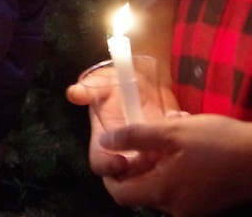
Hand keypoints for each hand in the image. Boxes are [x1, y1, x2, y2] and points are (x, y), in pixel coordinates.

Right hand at [66, 79, 180, 178]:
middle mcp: (124, 150)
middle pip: (127, 175)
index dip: (108, 168)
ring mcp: (146, 150)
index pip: (100, 163)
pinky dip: (179, 139)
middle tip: (152, 156)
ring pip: (153, 168)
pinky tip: (178, 117)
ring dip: (162, 157)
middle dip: (140, 171)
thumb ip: (89, 89)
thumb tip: (73, 93)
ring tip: (168, 135)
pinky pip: (173, 153)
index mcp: (105, 141)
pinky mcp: (165, 145)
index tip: (120, 162)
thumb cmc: (116, 82)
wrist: (142, 77)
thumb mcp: (101, 82)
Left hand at [97, 114, 251, 216]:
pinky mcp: (203, 204)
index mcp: (163, 193)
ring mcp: (190, 209)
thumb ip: (134, 137)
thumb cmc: (216, 141)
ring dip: (155, 162)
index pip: (120, 194)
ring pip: (158, 186)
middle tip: (146, 138)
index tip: (115, 153)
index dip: (110, 174)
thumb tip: (104, 142)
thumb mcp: (172, 131)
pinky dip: (171, 169)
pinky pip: (176, 188)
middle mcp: (174, 208)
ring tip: (167, 136)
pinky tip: (181, 146)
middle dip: (137, 162)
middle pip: (139, 190)